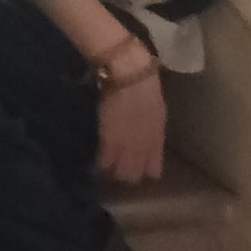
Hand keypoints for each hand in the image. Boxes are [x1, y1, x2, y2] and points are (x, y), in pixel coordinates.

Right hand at [97, 70, 167, 184]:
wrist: (129, 75)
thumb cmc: (144, 87)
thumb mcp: (156, 113)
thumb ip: (151, 132)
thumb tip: (145, 142)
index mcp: (157, 141)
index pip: (152, 171)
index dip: (142, 171)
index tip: (132, 168)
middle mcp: (144, 148)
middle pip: (134, 176)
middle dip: (124, 175)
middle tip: (114, 170)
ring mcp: (127, 146)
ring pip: (119, 173)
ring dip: (110, 172)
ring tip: (102, 167)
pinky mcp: (108, 139)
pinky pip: (104, 162)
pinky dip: (98, 163)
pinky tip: (94, 160)